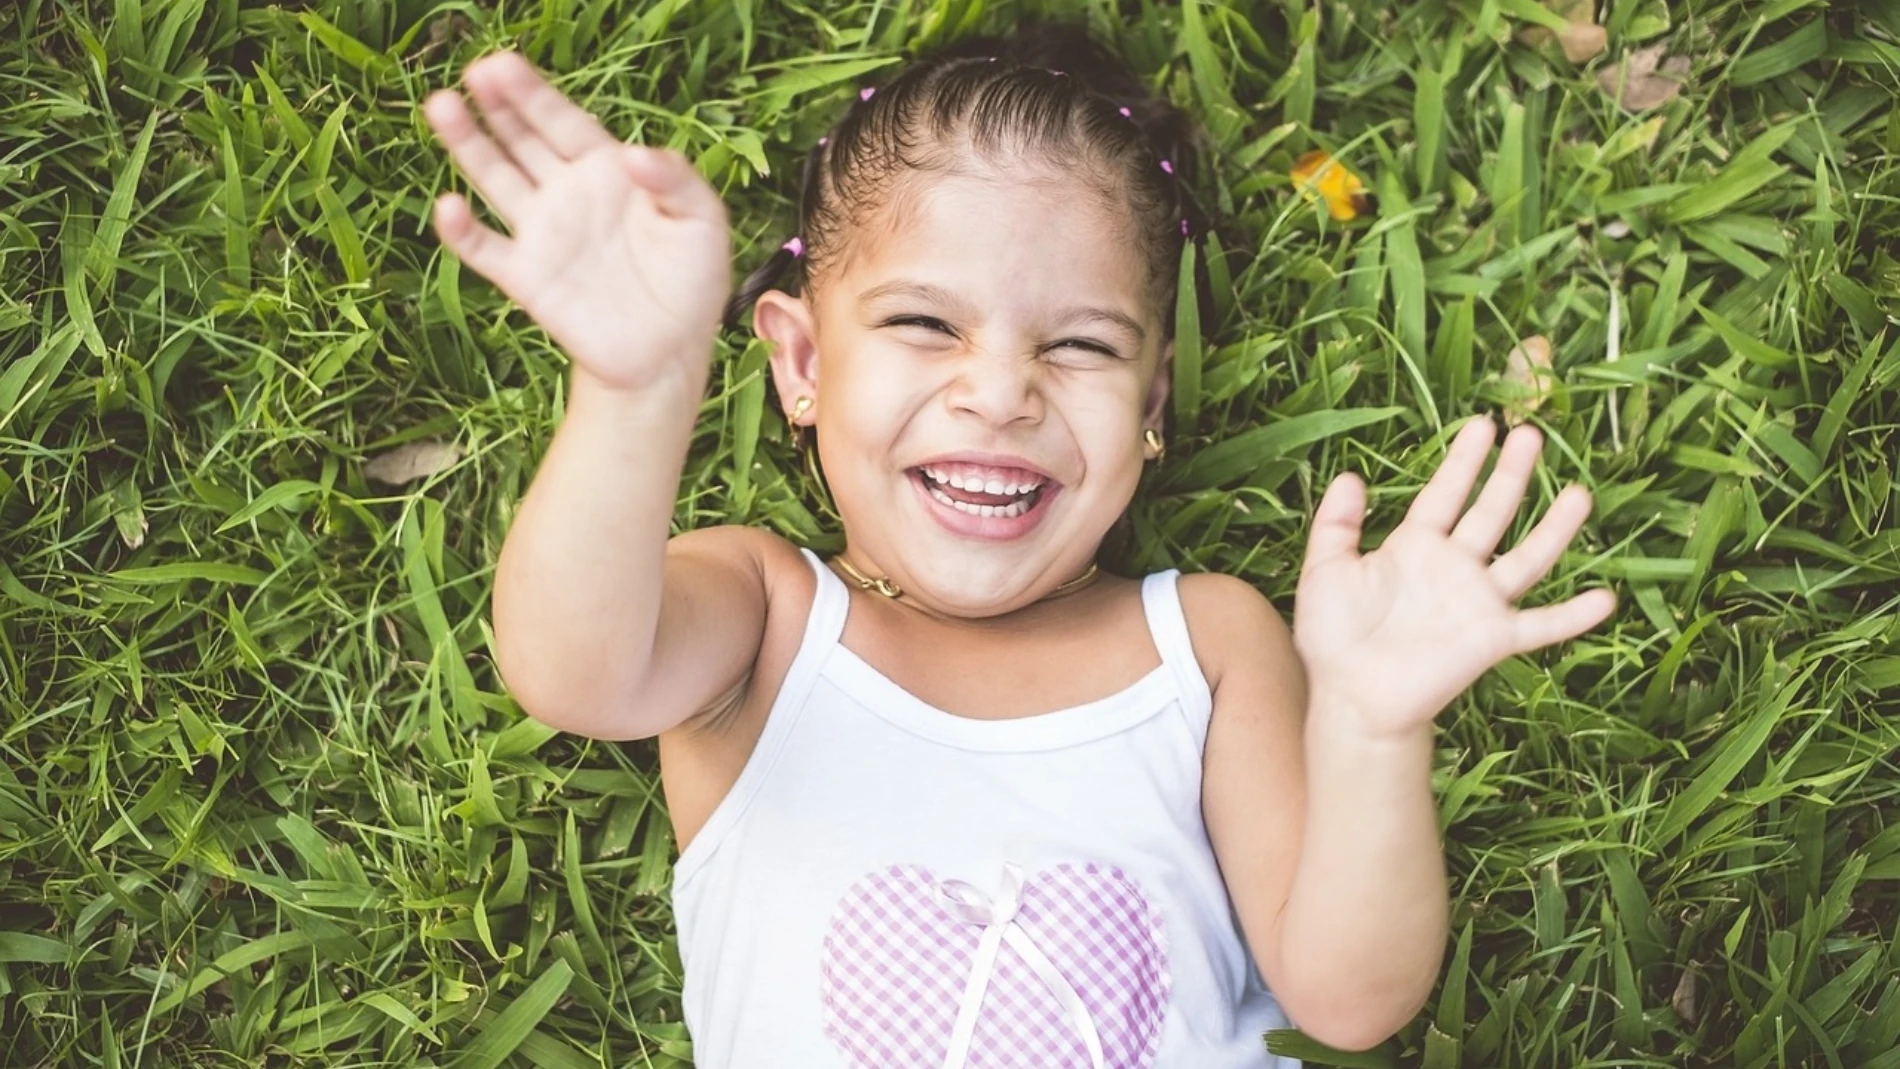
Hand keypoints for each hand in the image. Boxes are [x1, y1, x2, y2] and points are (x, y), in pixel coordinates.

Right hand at [423, 52, 731, 393]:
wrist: (671, 351)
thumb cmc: (692, 280)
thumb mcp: (703, 221)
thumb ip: (676, 179)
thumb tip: (635, 154)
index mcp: (607, 171)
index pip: (563, 122)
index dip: (534, 94)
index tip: (503, 64)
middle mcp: (567, 194)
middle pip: (523, 139)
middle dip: (499, 106)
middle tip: (475, 72)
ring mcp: (542, 233)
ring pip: (494, 178)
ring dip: (468, 144)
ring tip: (442, 106)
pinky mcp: (526, 277)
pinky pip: (485, 248)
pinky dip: (462, 230)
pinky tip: (449, 206)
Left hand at [1292, 415, 1616, 738]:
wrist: (1351, 697)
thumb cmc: (1333, 637)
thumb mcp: (1325, 571)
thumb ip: (1336, 524)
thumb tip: (1350, 475)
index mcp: (1415, 547)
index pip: (1446, 493)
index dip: (1464, 461)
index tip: (1484, 425)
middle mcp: (1454, 568)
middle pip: (1491, 512)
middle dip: (1511, 475)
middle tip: (1531, 434)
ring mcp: (1477, 602)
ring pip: (1526, 557)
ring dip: (1554, 528)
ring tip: (1580, 493)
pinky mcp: (1492, 639)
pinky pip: (1540, 625)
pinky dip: (1573, 616)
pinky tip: (1605, 599)